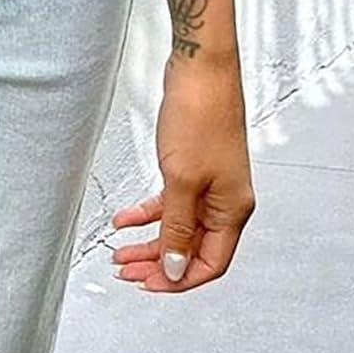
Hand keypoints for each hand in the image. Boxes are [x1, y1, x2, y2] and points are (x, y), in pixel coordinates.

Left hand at [111, 54, 255, 291]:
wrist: (200, 68)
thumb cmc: (200, 115)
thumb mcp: (182, 180)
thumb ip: (176, 227)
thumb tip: (175, 266)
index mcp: (232, 210)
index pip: (210, 264)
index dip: (179, 279)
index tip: (148, 284)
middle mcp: (225, 201)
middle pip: (191, 247)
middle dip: (158, 262)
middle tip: (126, 271)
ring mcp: (210, 183)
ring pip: (178, 225)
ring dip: (149, 239)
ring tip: (120, 252)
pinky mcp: (193, 165)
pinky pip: (171, 200)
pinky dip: (148, 211)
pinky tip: (125, 218)